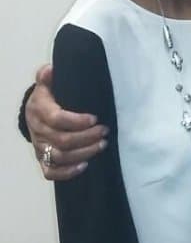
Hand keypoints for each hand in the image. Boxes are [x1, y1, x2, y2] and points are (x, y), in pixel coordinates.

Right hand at [27, 64, 108, 180]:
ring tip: (102, 145)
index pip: (57, 119)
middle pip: (63, 140)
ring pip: (60, 157)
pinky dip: (67, 172)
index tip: (95, 118)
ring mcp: (39, 147)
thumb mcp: (46, 84)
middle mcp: (38, 131)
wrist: (33, 113)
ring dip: (84, 153)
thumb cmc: (47, 97)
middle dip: (87, 137)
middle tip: (104, 131)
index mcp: (39, 110)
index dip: (77, 121)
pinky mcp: (42, 159)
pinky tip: (85, 166)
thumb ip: (47, 76)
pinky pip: (51, 172)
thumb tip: (50, 69)